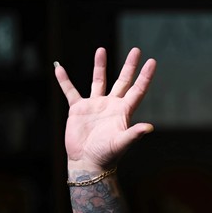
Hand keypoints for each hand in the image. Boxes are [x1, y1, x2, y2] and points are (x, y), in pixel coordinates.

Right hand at [54, 47, 155, 170]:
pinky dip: (64, 80)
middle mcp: (111, 105)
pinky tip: (59, 68)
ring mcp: (95, 106)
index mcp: (123, 111)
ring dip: (100, 65)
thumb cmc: (106, 155)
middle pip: (123, 81)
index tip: (152, 61)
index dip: (145, 76)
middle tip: (136, 50)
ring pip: (98, 81)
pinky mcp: (78, 109)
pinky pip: (70, 91)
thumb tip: (150, 127)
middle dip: (129, 66)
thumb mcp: (121, 143)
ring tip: (101, 49)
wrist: (86, 163)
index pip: (138, 89)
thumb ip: (134, 134)